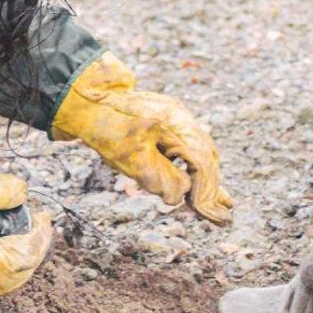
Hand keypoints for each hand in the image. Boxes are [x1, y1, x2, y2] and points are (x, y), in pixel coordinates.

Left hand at [52, 52, 232, 223]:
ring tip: (220, 202)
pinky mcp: (171, 120)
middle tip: (222, 214)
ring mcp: (178, 116)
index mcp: (175, 124)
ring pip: (201, 150)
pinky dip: (196, 167)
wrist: (89, 98)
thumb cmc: (107, 128)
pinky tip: (197, 181)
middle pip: (206, 155)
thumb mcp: (130, 159)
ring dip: (206, 178)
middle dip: (212, 186)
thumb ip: (159, 179)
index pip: (201, 161)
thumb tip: (179, 197)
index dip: (206, 191)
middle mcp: (182, 117)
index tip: (209, 214)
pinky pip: (191, 146)